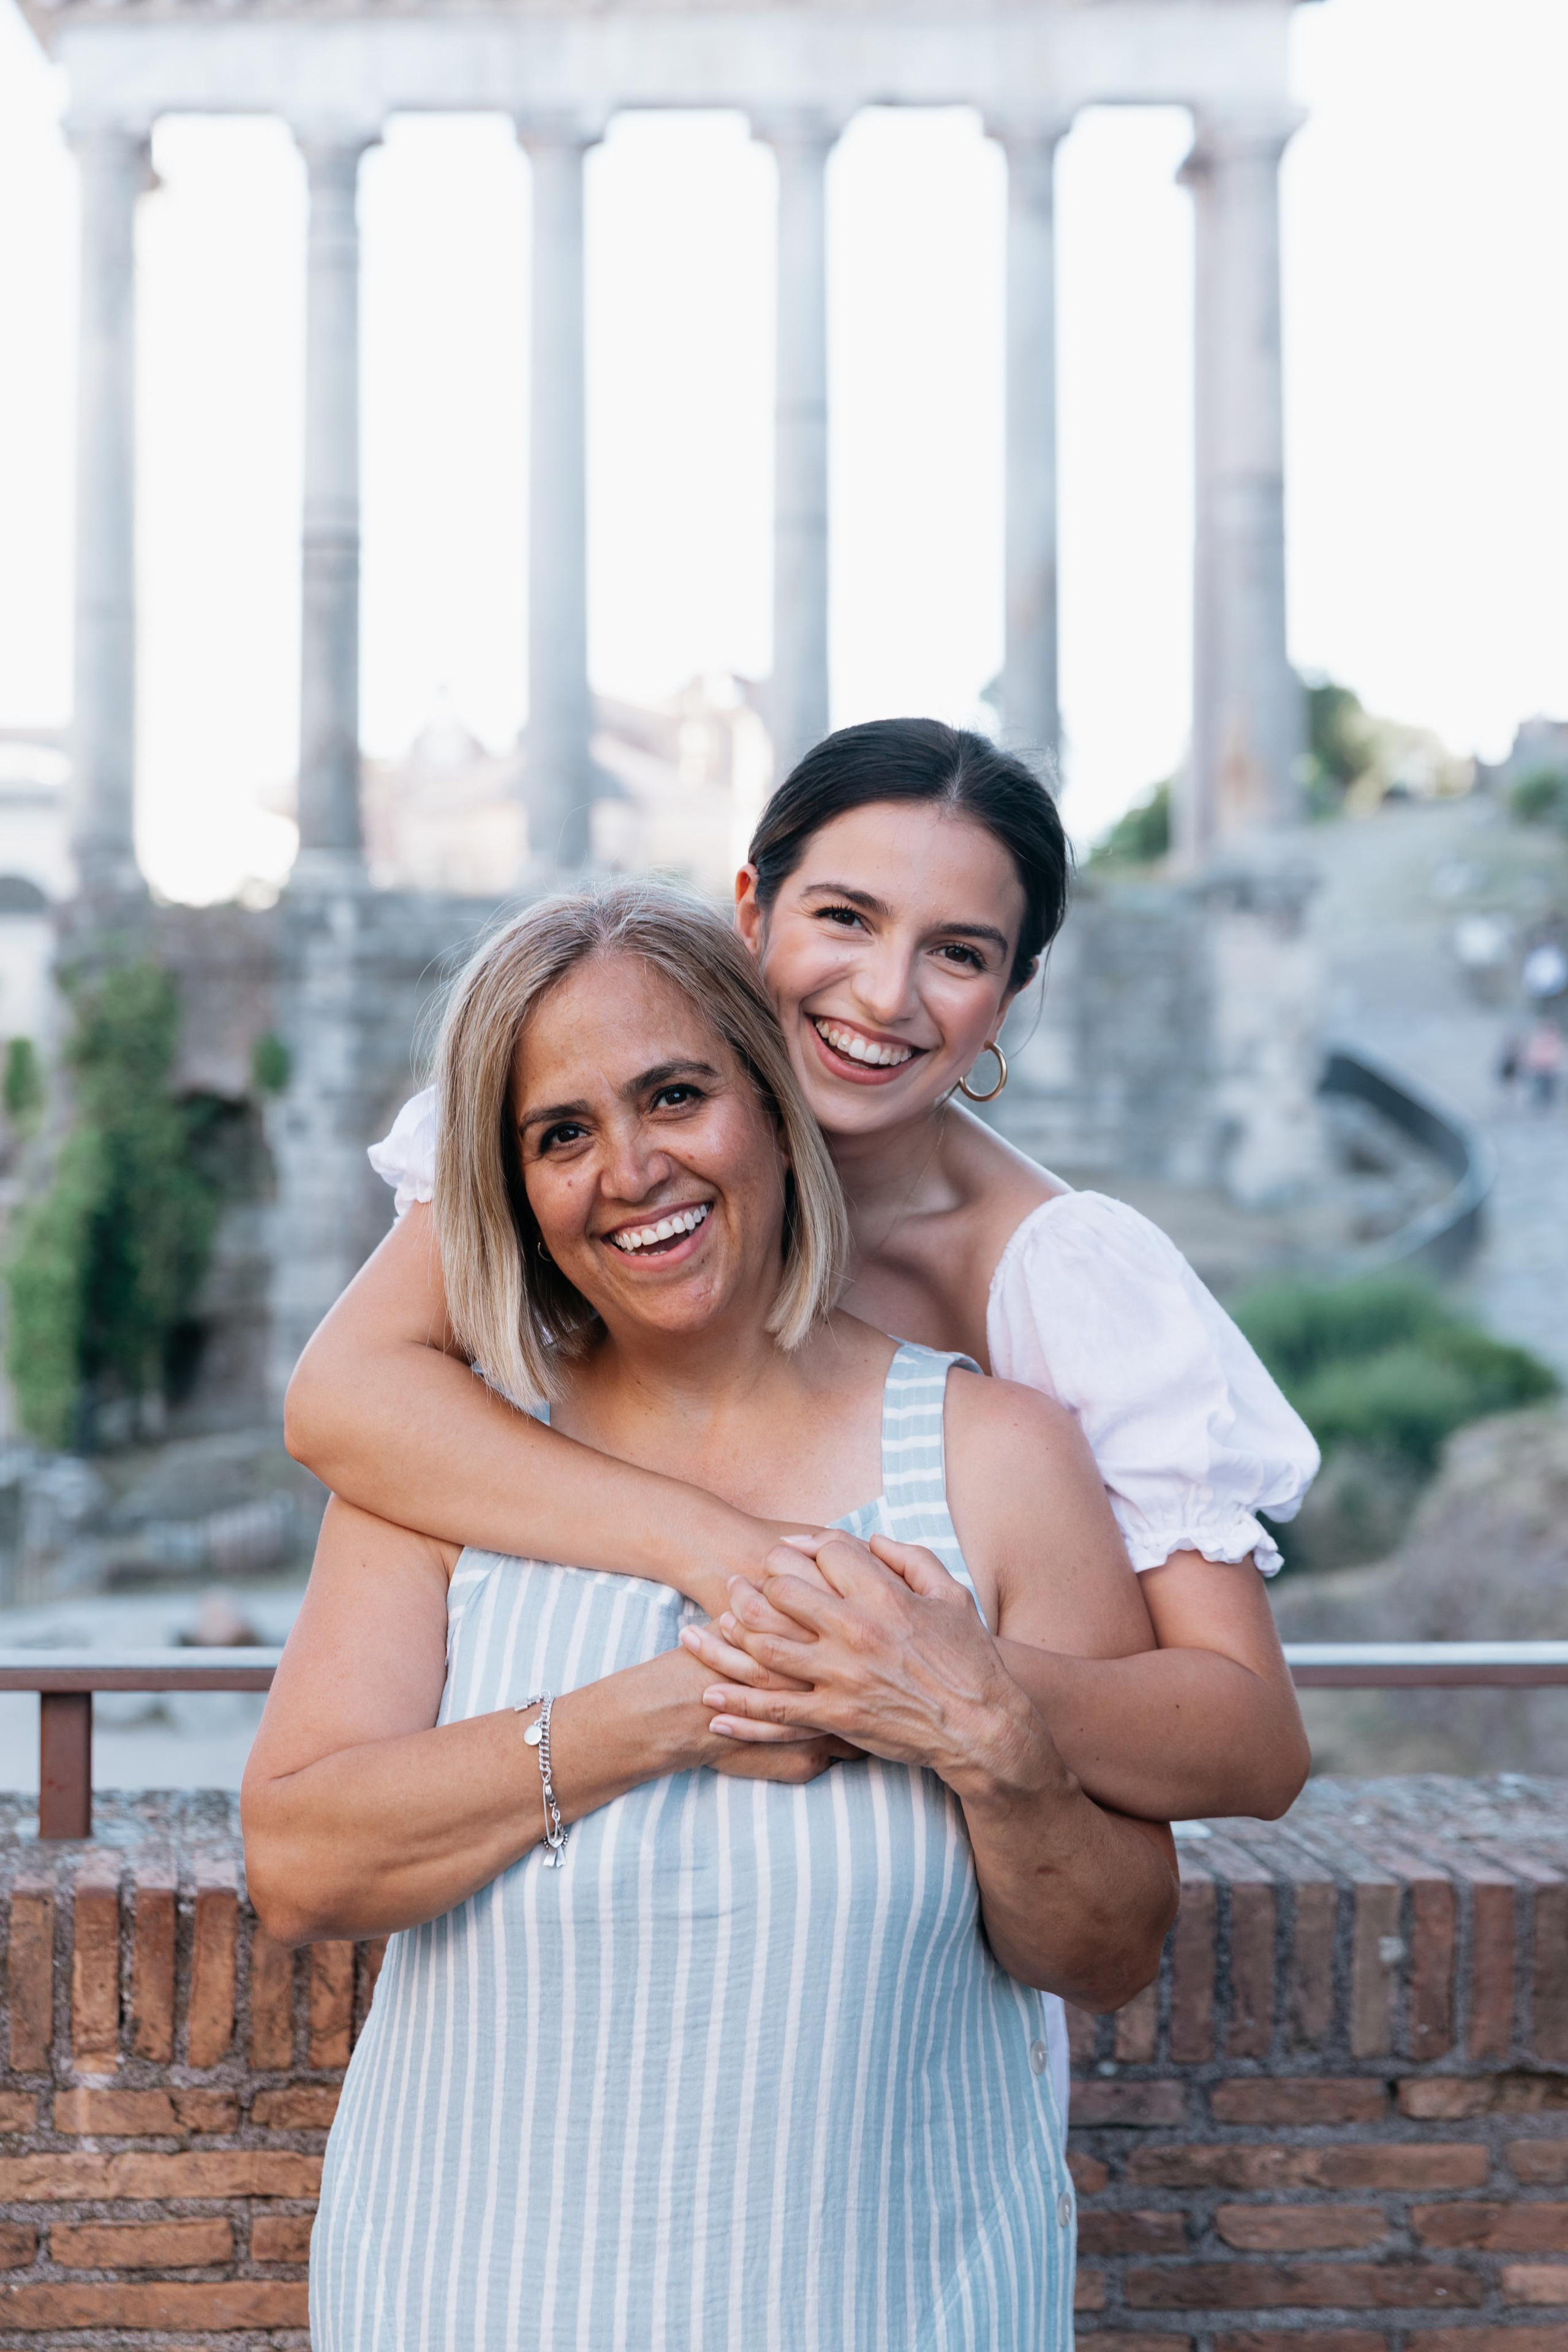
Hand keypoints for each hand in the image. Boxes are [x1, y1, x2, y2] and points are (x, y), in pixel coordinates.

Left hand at [697, 1532, 1051, 1803]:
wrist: (981, 1728)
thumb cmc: (970, 1659)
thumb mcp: (951, 1595)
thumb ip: (910, 1558)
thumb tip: (871, 1539)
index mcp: (885, 1596)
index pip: (826, 1552)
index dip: (802, 1545)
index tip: (788, 1550)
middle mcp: (856, 1631)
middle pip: (782, 1591)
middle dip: (758, 1582)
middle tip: (741, 1584)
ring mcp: (842, 1676)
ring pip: (766, 1645)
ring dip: (733, 1635)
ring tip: (710, 1629)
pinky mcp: (836, 1717)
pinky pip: (775, 1710)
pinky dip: (738, 1707)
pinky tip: (711, 1701)